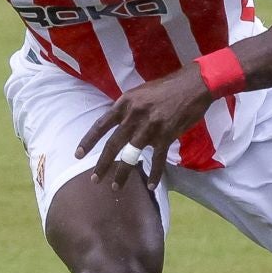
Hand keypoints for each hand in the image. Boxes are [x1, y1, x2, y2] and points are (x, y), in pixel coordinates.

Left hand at [74, 65, 215, 190]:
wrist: (193, 85)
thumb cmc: (167, 88)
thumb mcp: (140, 93)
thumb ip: (128, 108)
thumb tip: (118, 123)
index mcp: (125, 103)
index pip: (101, 125)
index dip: (88, 141)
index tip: (78, 155)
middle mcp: (134, 116)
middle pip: (113, 144)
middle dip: (102, 164)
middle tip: (94, 179)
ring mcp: (150, 127)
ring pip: (131, 156)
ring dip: (122, 174)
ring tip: (115, 187)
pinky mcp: (166, 136)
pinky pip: (157, 160)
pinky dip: (154, 174)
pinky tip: (151, 186)